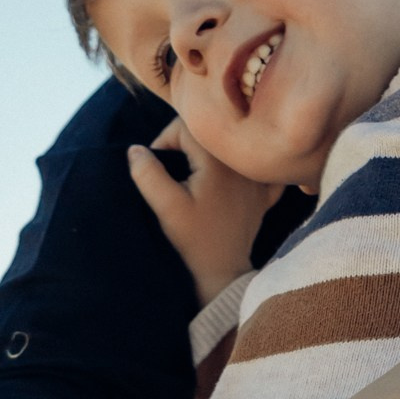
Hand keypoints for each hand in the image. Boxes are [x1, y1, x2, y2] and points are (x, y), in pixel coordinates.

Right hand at [126, 120, 277, 307]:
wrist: (224, 271)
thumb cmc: (194, 239)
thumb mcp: (165, 206)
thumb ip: (147, 173)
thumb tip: (135, 149)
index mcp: (217, 161)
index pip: (187, 127)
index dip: (165, 140)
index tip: (158, 164)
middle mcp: (241, 163)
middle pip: (209, 134)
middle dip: (185, 145)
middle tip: (173, 170)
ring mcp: (257, 178)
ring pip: (228, 147)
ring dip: (209, 154)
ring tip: (195, 176)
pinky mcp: (264, 194)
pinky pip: (254, 167)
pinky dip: (240, 168)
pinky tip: (230, 181)